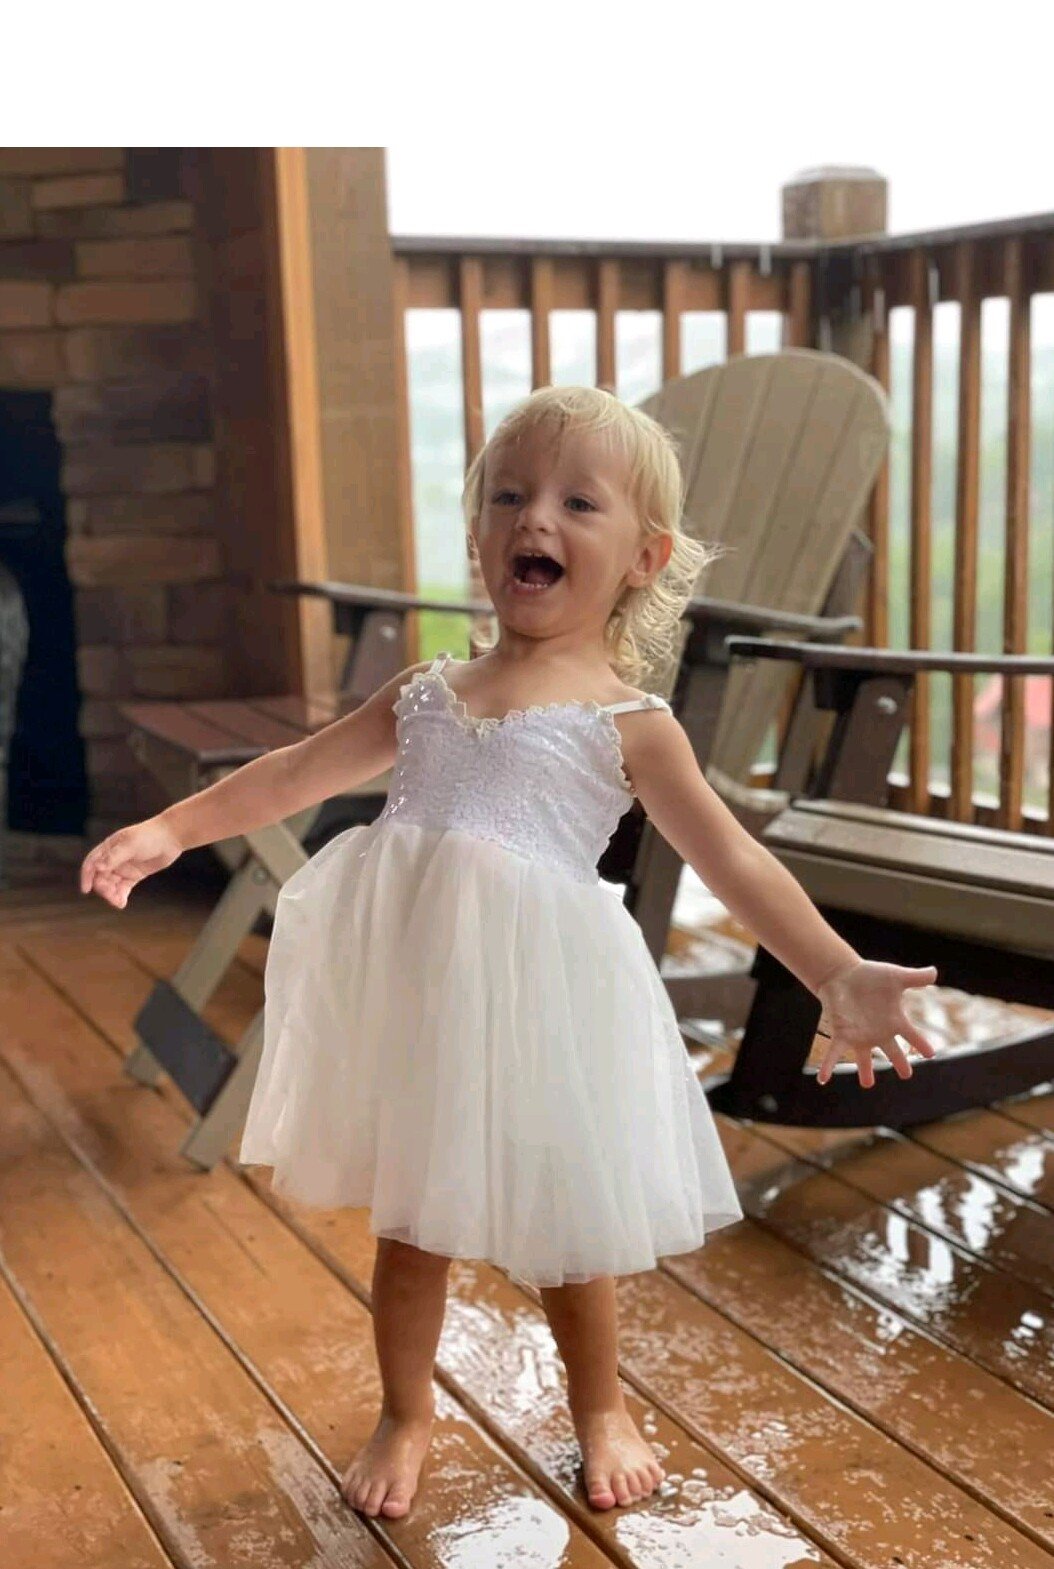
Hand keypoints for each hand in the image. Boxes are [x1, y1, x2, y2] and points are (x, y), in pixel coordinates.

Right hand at [79, 815, 183, 908]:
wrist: (172, 837)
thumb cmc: (150, 836)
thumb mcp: (131, 845)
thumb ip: (114, 857)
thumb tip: (98, 867)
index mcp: (108, 848)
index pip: (92, 863)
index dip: (86, 876)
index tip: (86, 890)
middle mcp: (113, 858)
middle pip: (101, 877)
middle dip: (103, 888)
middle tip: (112, 896)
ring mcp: (124, 867)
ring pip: (111, 885)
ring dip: (112, 895)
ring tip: (119, 903)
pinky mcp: (134, 875)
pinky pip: (123, 888)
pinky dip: (120, 896)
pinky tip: (122, 903)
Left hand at [814, 959, 938, 1087]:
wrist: (843, 974)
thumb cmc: (871, 976)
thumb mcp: (896, 976)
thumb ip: (916, 977)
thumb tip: (935, 972)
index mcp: (894, 1021)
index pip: (912, 1035)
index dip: (922, 1043)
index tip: (930, 1054)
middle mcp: (878, 1032)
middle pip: (892, 1051)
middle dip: (899, 1062)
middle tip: (906, 1075)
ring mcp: (860, 1035)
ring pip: (864, 1058)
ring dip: (865, 1071)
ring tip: (867, 1084)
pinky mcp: (842, 1034)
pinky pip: (834, 1053)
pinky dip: (828, 1066)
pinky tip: (822, 1079)